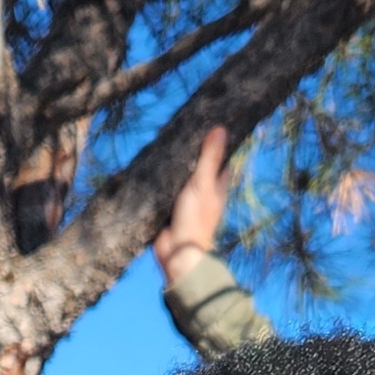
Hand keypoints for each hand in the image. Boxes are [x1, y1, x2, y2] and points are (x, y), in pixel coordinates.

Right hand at [153, 127, 232, 280]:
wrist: (177, 253)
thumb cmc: (196, 219)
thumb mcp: (203, 184)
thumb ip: (210, 158)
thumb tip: (220, 129)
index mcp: (217, 184)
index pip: (221, 157)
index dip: (217, 141)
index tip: (210, 121)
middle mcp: (204, 190)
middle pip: (200, 164)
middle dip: (192, 149)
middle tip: (182, 125)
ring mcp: (186, 199)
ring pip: (182, 175)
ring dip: (175, 162)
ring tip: (165, 138)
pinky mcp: (169, 206)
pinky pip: (166, 186)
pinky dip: (162, 176)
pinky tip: (153, 162)